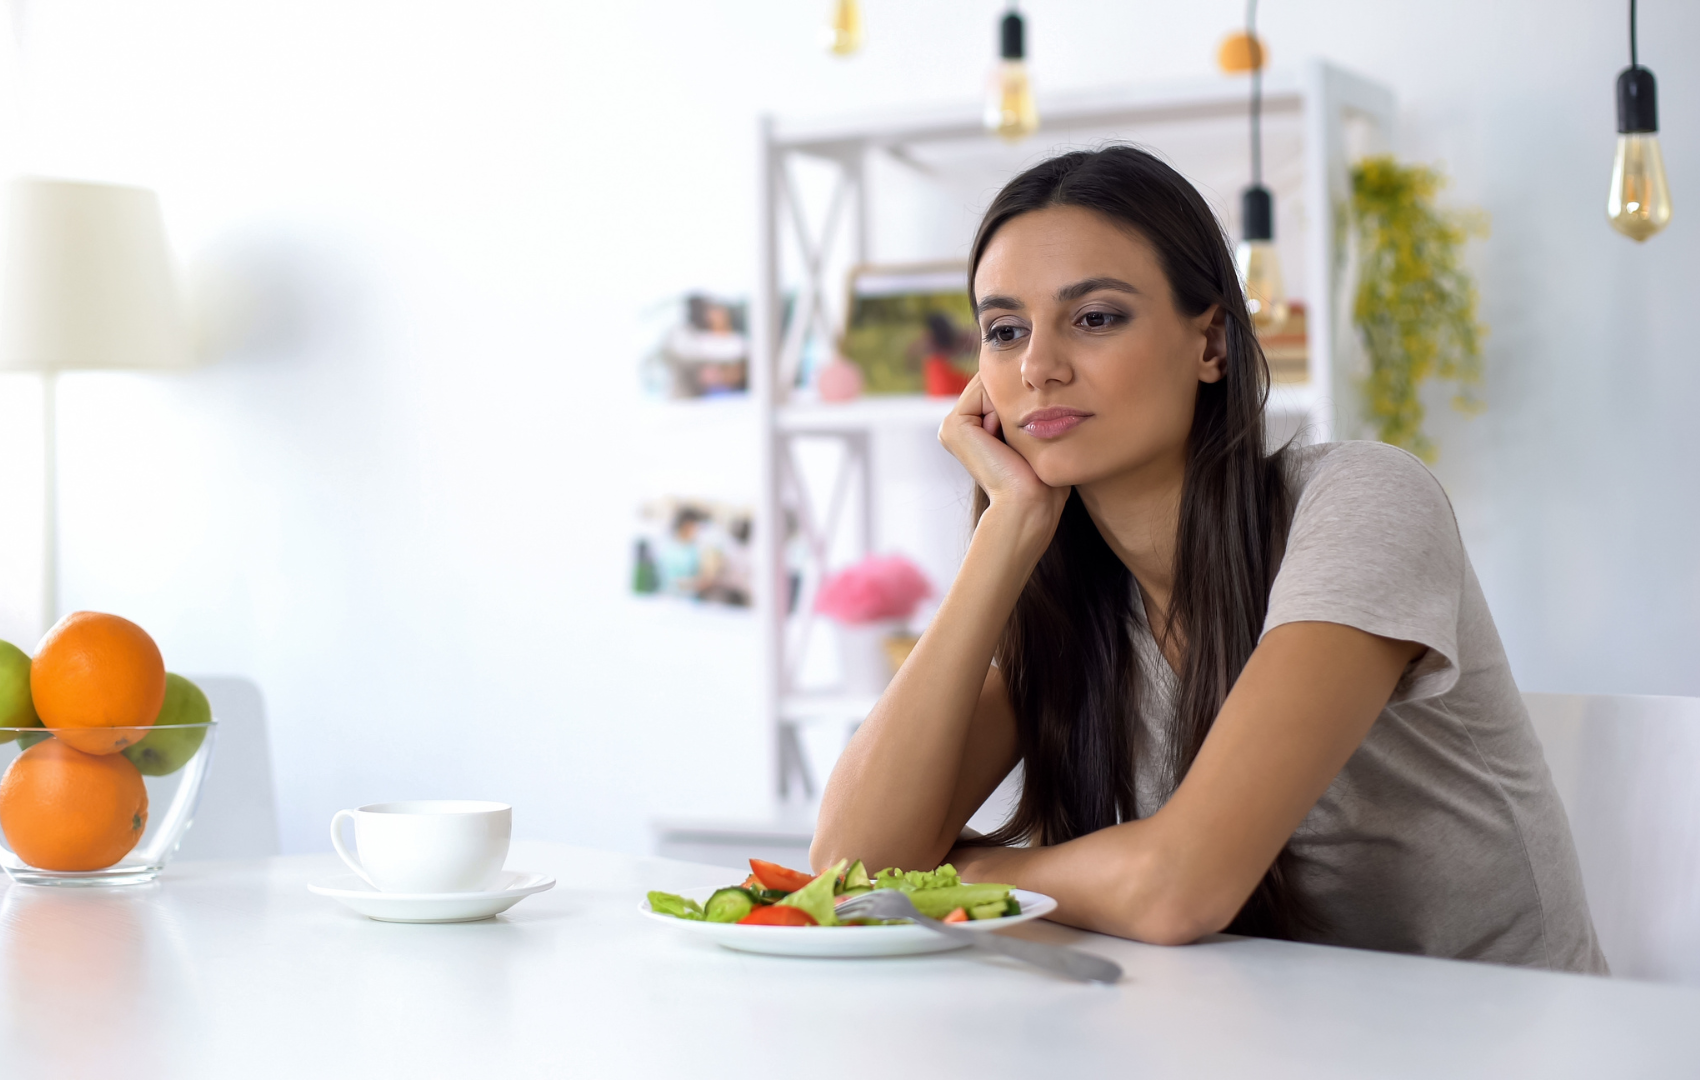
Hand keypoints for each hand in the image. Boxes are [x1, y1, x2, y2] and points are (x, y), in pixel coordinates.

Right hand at [938, 375, 1069, 532]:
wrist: (1028, 503)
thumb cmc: (1041, 478)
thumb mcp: (1034, 437)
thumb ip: (1027, 411)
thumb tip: (1037, 386)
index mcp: (973, 429)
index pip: (1000, 388)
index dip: (1022, 398)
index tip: (1032, 434)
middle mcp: (958, 426)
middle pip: (994, 383)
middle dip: (1015, 398)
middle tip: (1020, 440)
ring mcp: (951, 426)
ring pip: (990, 384)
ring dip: (1011, 404)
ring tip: (1012, 442)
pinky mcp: (953, 426)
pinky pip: (984, 390)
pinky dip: (1003, 408)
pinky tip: (1003, 438)